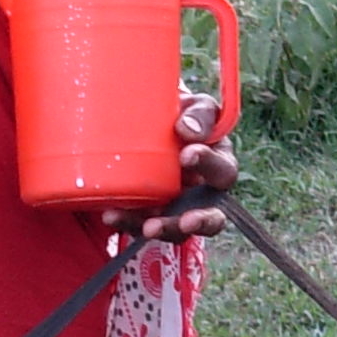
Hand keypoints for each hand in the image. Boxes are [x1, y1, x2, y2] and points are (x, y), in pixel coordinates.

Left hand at [103, 88, 238, 243]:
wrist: (148, 120)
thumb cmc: (180, 114)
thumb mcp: (195, 106)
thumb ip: (199, 113)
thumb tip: (187, 129)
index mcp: (219, 163)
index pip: (223, 170)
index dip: (207, 165)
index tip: (186, 156)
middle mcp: (204, 193)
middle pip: (213, 217)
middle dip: (200, 221)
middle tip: (185, 221)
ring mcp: (177, 208)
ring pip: (179, 230)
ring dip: (165, 230)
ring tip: (147, 228)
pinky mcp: (152, 215)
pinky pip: (143, 225)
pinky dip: (129, 223)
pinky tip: (113, 215)